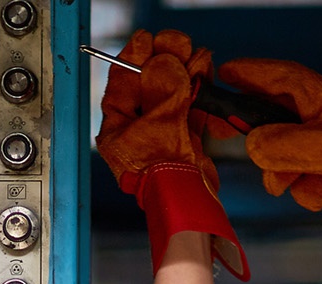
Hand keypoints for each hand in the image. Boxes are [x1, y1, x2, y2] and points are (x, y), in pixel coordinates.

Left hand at [96, 29, 249, 280]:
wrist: (188, 205)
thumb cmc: (162, 175)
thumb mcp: (160, 124)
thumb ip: (164, 90)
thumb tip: (165, 63)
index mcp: (117, 131)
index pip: (121, 86)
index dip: (134, 60)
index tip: (145, 41)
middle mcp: (137, 133)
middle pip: (149, 87)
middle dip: (164, 62)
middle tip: (174, 44)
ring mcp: (161, 138)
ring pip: (172, 96)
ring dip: (185, 73)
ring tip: (195, 54)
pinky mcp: (184, 143)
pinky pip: (190, 110)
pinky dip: (198, 91)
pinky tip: (204, 72)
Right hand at [216, 58, 321, 246]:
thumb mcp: (318, 147)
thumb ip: (278, 145)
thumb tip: (253, 148)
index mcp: (311, 94)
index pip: (271, 75)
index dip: (245, 74)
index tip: (222, 76)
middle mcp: (308, 112)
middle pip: (263, 114)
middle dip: (252, 135)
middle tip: (221, 131)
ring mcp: (311, 137)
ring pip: (274, 152)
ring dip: (282, 173)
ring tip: (298, 182)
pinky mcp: (316, 161)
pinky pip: (291, 173)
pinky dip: (301, 186)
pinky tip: (319, 192)